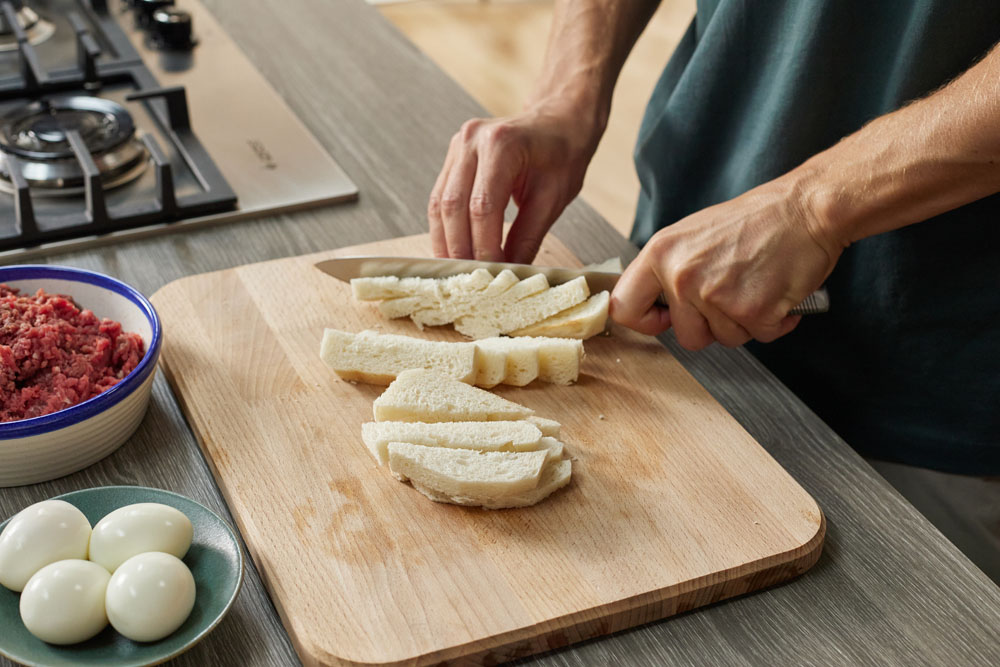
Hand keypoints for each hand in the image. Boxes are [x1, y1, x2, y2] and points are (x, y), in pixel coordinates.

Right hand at [428, 103, 598, 262]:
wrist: (558, 120)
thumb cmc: (562, 155)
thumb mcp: (553, 198)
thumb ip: (527, 236)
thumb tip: (509, 273)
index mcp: (502, 145)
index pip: (483, 208)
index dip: (484, 246)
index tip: (491, 274)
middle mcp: (472, 140)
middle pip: (453, 207)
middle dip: (459, 248)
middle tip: (469, 280)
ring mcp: (457, 145)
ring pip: (439, 204)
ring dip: (445, 241)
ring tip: (456, 271)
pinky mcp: (452, 156)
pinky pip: (440, 197)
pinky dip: (445, 227)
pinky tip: (453, 248)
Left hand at [610, 178, 842, 348]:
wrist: (806, 208)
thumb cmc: (757, 220)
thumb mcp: (694, 234)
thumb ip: (670, 268)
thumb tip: (656, 303)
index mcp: (661, 253)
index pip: (623, 306)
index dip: (645, 321)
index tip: (664, 319)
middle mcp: (681, 275)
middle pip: (686, 336)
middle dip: (712, 326)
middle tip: (732, 296)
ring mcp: (715, 295)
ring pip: (725, 339)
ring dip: (745, 322)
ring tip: (757, 286)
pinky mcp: (751, 310)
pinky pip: (759, 336)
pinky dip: (774, 322)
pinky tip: (778, 293)